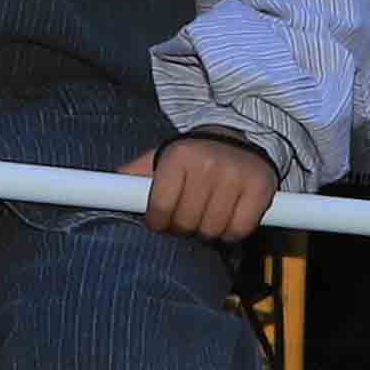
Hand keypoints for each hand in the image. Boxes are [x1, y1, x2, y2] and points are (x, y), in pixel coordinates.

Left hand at [122, 131, 279, 242]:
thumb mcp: (163, 158)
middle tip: (186, 217)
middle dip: (182, 227)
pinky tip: (227, 217)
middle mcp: (207, 164)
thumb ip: (134, 175)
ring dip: (206, 231)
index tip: (161, 221)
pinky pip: (239, 230)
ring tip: (206, 216)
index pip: (161, 208)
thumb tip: (108, 190)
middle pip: (186, 223)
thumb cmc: (194, 156)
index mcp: (178, 156)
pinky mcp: (261, 188)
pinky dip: (231, 232)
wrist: (240, 137)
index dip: (158, 222)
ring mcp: (236, 176)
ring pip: (212, 230)